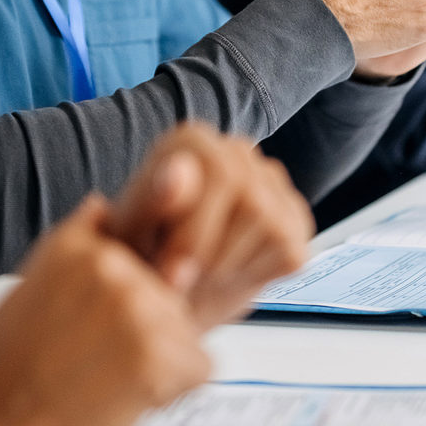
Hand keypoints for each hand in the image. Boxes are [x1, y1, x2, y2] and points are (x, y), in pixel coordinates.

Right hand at [0, 196, 211, 425]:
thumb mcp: (30, 285)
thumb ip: (76, 247)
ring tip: (101, 384)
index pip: (143, 264)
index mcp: (76, 244)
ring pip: (188, 333)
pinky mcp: (153, 352)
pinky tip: (120, 401)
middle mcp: (108, 263)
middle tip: (90, 367)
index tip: (85, 334)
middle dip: (147, 337)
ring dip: (159, 366)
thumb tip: (103, 205)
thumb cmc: (5, 378)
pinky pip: (199, 368)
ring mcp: (133, 305)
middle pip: (171, 299)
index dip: (126, 308)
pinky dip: (170, 393)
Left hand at [105, 121, 310, 327]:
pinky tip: (223, 273)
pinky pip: (290, 252)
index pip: (220, 173)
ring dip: (228, 266)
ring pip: (270, 226)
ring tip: (194, 275)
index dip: (196, 232)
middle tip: (180, 283)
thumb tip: (180, 170)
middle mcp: (237, 152)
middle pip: (251, 201)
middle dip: (213, 254)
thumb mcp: (130, 231)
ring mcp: (272, 185)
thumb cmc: (139, 249)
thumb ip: (151, 198)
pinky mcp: (295, 221)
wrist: (162, 282)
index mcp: (193, 141)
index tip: (170, 274)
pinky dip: (253, 275)